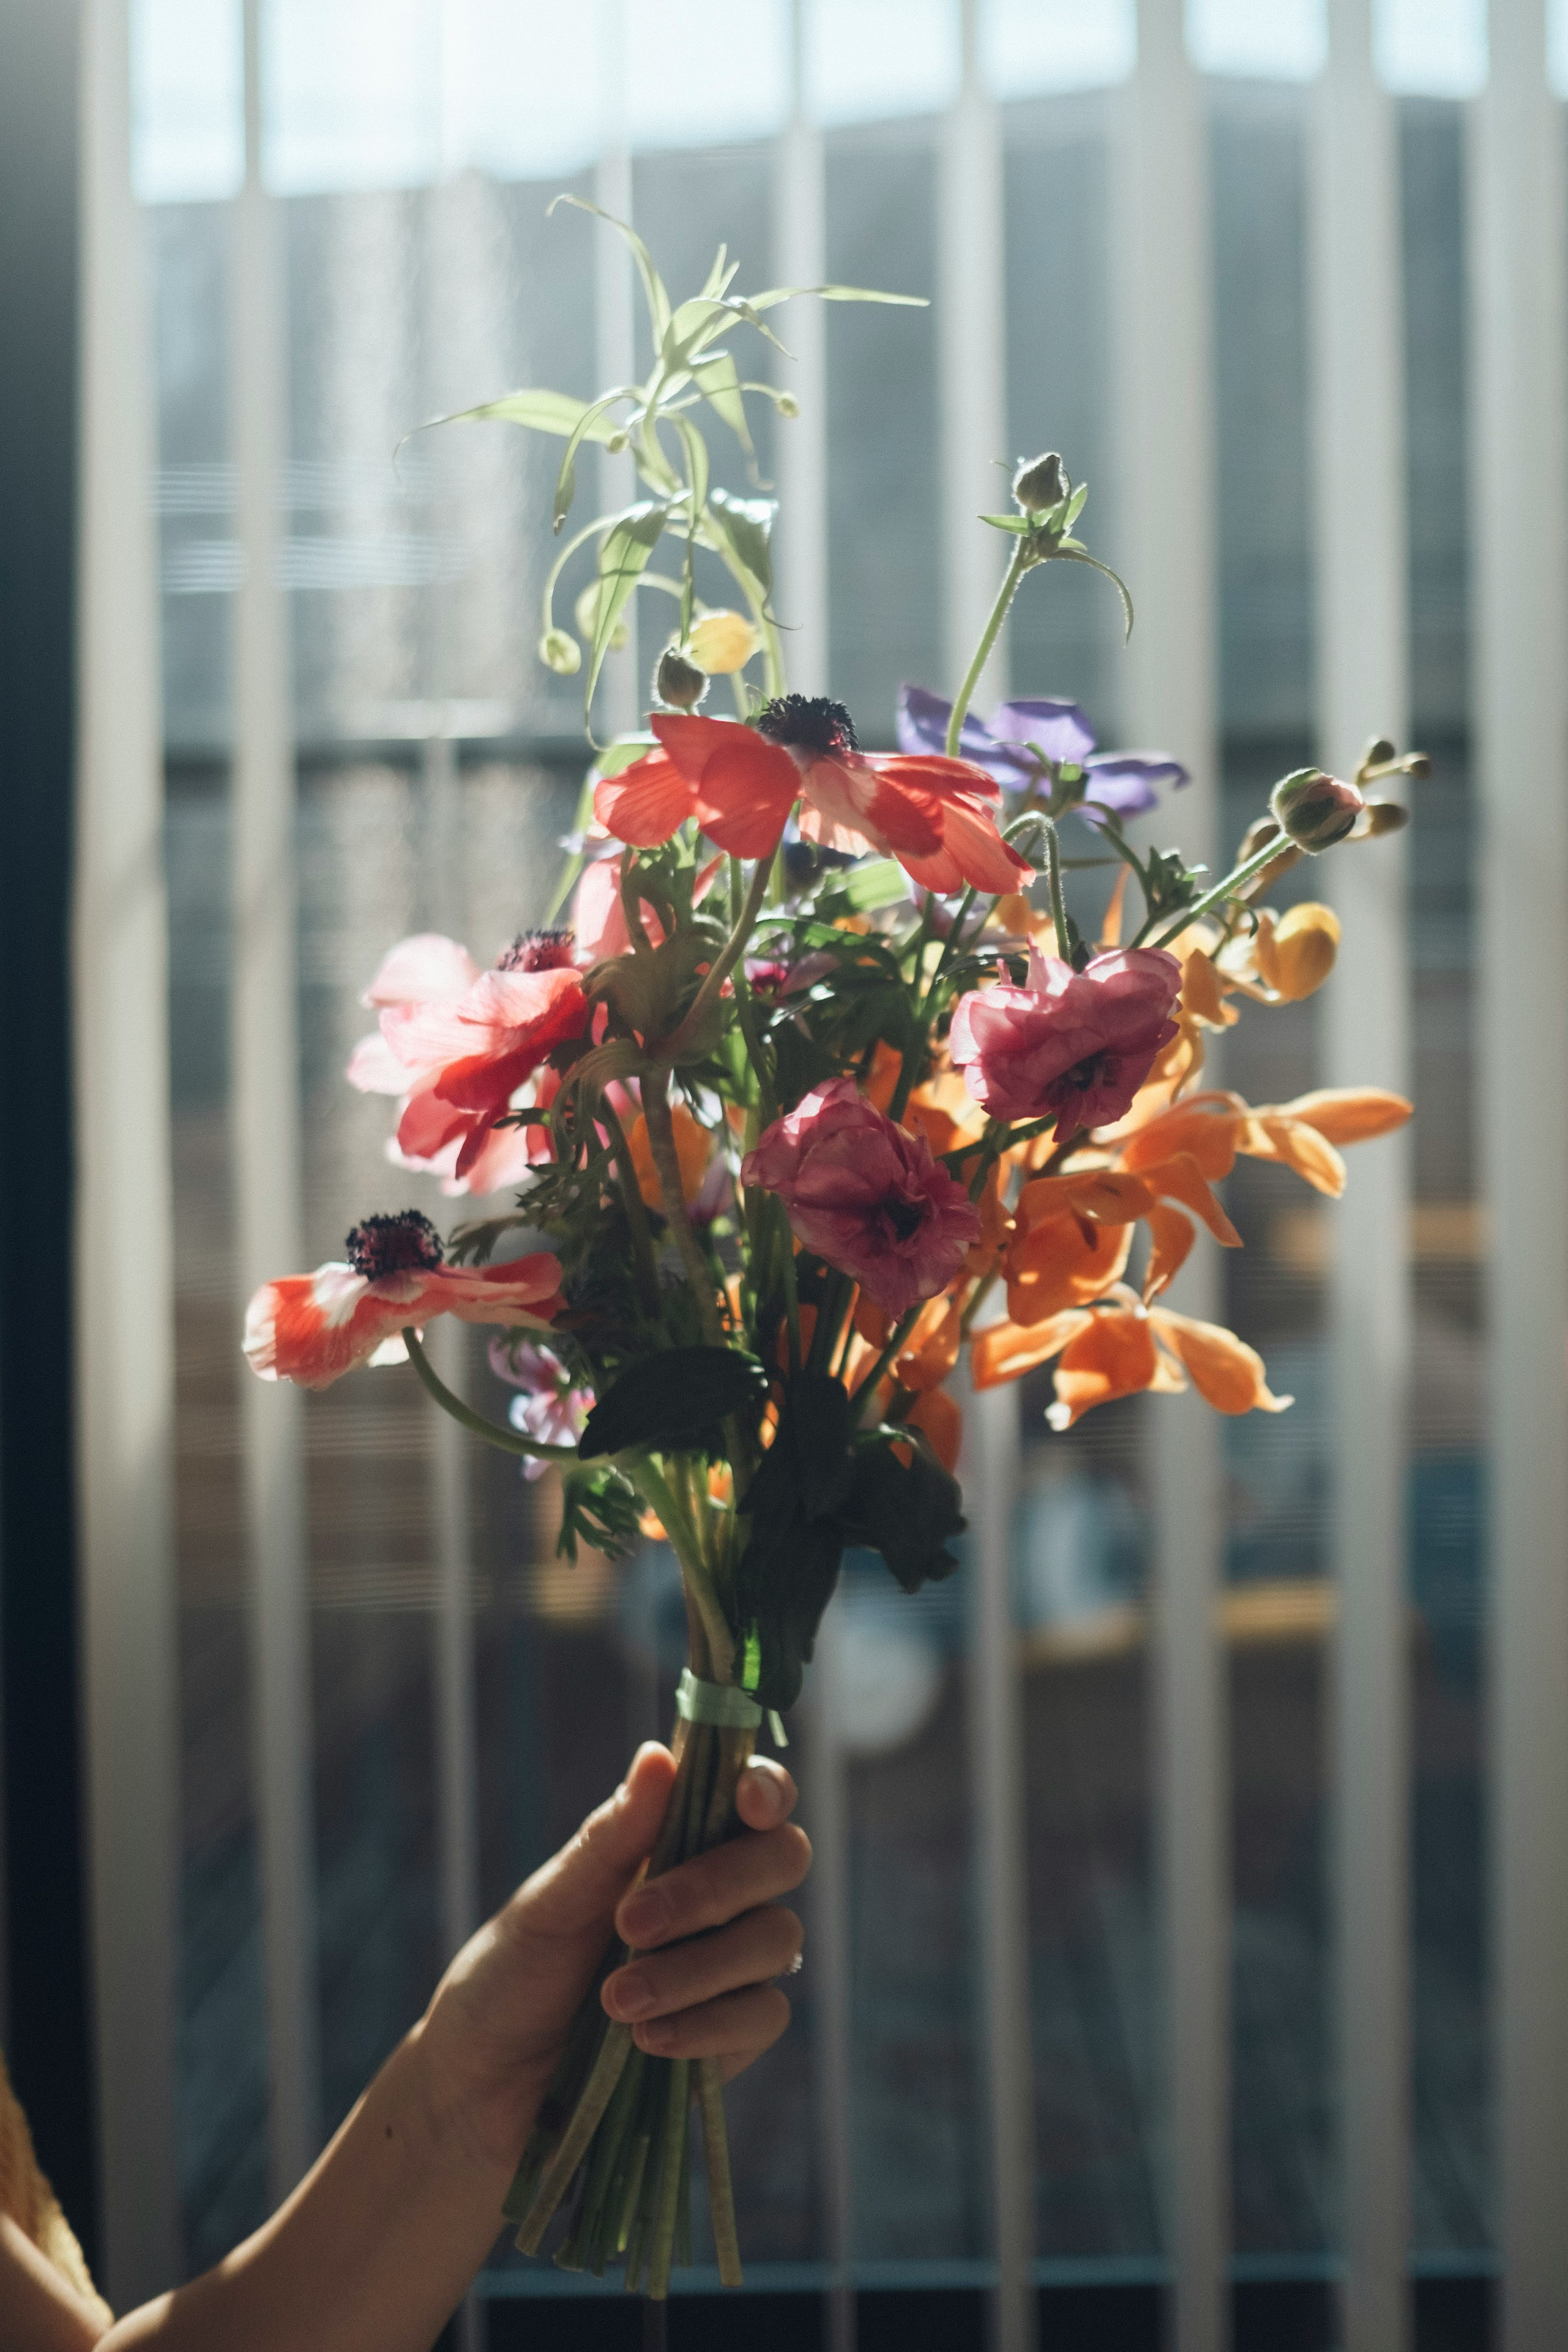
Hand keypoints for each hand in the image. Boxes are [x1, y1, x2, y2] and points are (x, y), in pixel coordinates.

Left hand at [416, 1743, 809, 2172]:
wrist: (485, 2086)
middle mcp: (719, 1895)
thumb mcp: (551, 1903)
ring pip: (775, 1939)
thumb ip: (612, 1837)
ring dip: (696, 1968)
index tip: (746, 1803)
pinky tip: (648, 2038)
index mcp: (677, 1841)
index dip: (767, 1788)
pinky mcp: (735, 2036)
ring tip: (615, 2000)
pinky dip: (707, 2025)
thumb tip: (657, 1755)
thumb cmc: (512, 1975)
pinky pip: (762, 2016)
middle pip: (781, 1859)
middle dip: (714, 1886)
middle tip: (632, 1922)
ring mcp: (733, 1966)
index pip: (753, 1796)